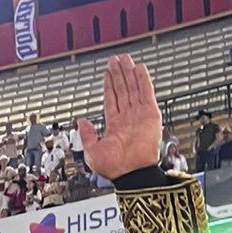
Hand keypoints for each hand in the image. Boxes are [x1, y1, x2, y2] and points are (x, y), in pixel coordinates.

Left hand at [78, 57, 165, 180]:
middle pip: (122, 90)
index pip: (111, 99)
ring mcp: (139, 114)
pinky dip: (143, 80)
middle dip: (118, 74)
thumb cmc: (114, 168)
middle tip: (116, 59)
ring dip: (128, 73)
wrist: (131, 173)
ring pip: (133, 88)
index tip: (108, 72)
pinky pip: (146, 93)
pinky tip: (139, 68)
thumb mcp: (92, 151)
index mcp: (114, 125)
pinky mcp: (150, 114)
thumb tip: (81, 121)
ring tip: (125, 59)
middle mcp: (127, 118)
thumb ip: (87, 134)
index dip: (109, 85)